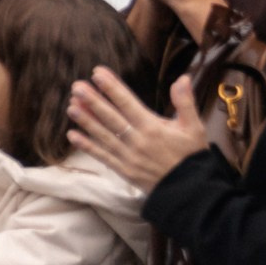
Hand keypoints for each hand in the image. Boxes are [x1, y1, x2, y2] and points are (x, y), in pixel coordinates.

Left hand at [70, 68, 208, 190]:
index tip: (97, 73)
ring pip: (103, 135)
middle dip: (93, 100)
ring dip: (86, 120)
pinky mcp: (123, 170)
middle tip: (76, 86)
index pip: (127, 103)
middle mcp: (137, 140)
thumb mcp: (194, 128)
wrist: (190, 191)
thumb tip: (183, 78)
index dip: (112, 87)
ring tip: (71, 106)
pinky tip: (72, 135)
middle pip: (111, 117)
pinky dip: (86, 146)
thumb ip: (186, 103)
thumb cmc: (192, 157)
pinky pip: (102, 155)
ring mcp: (128, 156)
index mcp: (153, 127)